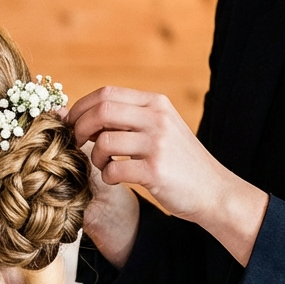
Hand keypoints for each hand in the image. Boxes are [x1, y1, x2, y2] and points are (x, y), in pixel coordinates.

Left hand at [66, 87, 268, 265]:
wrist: (214, 190)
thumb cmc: (178, 161)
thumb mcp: (159, 128)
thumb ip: (124, 118)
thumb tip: (70, 112)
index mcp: (156, 103)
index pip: (106, 93)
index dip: (81, 108)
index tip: (71, 123)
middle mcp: (158, 119)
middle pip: (101, 111)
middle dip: (79, 128)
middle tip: (76, 143)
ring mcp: (158, 144)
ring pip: (104, 142)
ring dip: (94, 156)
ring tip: (103, 165)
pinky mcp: (156, 171)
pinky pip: (114, 170)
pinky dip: (107, 176)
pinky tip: (115, 179)